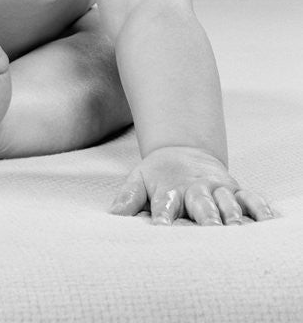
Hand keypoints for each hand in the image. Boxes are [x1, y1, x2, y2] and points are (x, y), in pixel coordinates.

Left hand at [110, 145, 273, 224]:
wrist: (181, 151)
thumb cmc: (157, 176)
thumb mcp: (138, 180)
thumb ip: (127, 198)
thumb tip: (113, 215)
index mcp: (170, 188)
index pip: (166, 204)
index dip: (165, 216)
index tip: (164, 228)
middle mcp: (195, 188)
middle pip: (201, 204)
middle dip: (206, 217)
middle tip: (210, 231)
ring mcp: (217, 188)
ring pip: (227, 201)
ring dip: (233, 215)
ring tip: (238, 230)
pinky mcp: (235, 188)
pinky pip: (251, 198)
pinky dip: (260, 208)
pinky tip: (268, 221)